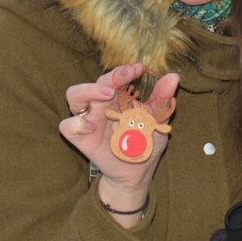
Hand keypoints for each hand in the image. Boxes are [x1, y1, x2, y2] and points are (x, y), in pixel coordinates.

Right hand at [59, 63, 179, 206]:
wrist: (138, 172)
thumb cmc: (146, 143)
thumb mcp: (157, 122)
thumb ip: (162, 100)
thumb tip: (173, 76)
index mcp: (119, 98)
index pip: (116, 78)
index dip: (123, 71)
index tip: (138, 68)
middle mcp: (102, 105)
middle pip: (95, 82)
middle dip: (109, 77)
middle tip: (124, 78)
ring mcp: (89, 120)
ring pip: (74, 95)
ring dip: (87, 91)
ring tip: (107, 96)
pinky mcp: (81, 138)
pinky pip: (67, 126)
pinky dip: (75, 123)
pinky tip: (91, 127)